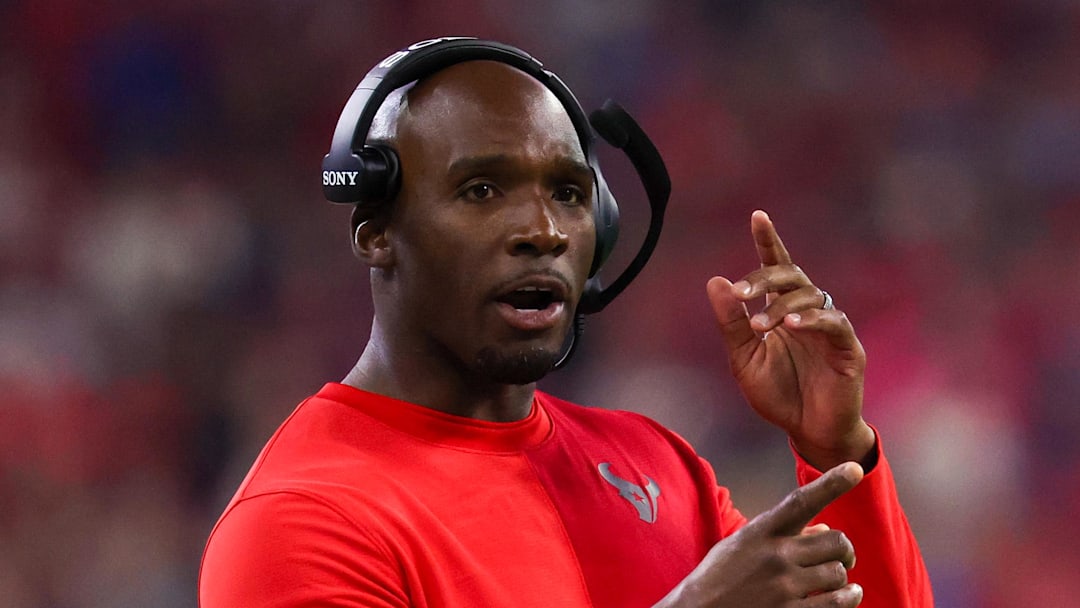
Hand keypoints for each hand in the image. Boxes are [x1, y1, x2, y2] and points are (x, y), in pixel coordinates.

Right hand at [655, 463, 864, 606]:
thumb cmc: (718, 577)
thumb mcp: (742, 545)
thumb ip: (781, 535)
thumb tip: (824, 529)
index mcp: (762, 532)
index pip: (801, 501)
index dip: (831, 483)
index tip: (855, 468)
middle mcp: (776, 555)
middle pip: (836, 541)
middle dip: (844, 550)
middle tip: (842, 557)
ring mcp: (785, 586)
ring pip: (838, 573)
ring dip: (842, 578)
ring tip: (839, 581)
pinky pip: (837, 603)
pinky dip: (849, 598)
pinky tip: (849, 595)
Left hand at [706, 211, 873, 469]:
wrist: (807, 431)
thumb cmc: (778, 394)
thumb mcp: (744, 359)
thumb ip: (731, 323)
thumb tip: (716, 281)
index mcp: (781, 310)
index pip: (776, 268)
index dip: (769, 240)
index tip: (758, 215)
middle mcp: (808, 311)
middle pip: (792, 275)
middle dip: (765, 278)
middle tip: (741, 293)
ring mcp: (830, 327)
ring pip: (811, 296)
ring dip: (782, 306)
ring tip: (761, 325)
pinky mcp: (848, 348)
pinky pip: (834, 323)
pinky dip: (812, 320)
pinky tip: (792, 325)